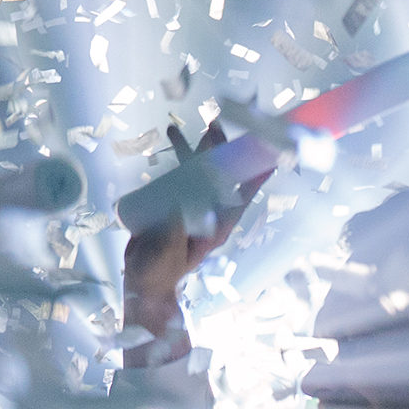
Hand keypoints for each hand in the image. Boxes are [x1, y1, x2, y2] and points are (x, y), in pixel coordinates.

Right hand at [121, 120, 267, 347]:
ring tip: (180, 128)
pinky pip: (175, 179)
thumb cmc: (160, 273)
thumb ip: (176, 225)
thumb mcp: (170, 249)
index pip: (241, 195)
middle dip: (216, 150)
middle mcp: (206, 213)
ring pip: (195, 173)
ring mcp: (188, 208)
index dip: (254, 175)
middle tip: (214, 125)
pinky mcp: (170, 206)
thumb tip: (183, 200)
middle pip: (217, 176)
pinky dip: (171, 160)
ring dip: (191, 150)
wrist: (140, 283)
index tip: (268, 155)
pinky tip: (168, 141)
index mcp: (216, 226)